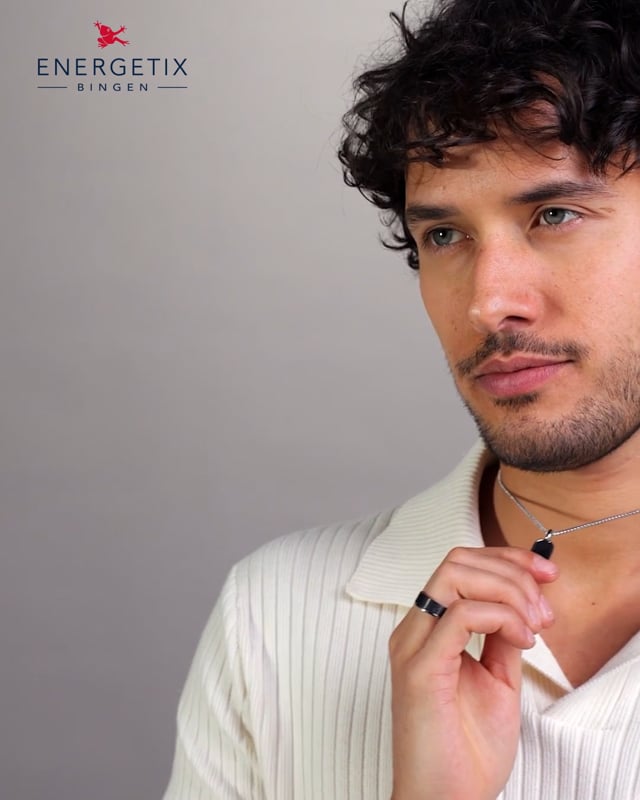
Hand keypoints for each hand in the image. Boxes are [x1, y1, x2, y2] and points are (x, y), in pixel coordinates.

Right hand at [389, 546, 557, 799]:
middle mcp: (414, 630)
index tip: (546, 574)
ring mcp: (413, 646)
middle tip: (544, 607)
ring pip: (454, 575)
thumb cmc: (466, 749)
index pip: (460, 566)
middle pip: (456, 560)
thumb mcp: (497, 679)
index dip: (506, 559)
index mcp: (427, 630)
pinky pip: (461, 616)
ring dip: (508, 590)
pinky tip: (521, 640)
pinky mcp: (420, 670)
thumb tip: (524, 604)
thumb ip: (502, 638)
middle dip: (511, 570)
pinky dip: (501, 617)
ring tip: (535, 625)